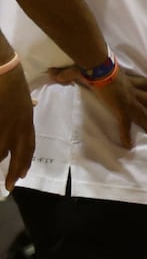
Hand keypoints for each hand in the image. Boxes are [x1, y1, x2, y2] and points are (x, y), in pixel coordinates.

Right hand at [0, 60, 33, 189]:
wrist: (3, 72)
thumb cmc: (12, 82)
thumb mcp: (25, 95)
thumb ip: (27, 106)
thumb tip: (32, 105)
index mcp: (27, 121)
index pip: (29, 145)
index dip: (26, 160)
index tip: (23, 174)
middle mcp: (18, 128)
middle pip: (18, 154)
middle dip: (14, 171)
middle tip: (10, 186)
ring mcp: (4, 128)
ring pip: (1, 152)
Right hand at [48, 67, 146, 149]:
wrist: (98, 67)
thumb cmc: (93, 66)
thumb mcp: (86, 68)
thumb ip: (70, 73)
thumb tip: (52, 72)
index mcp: (126, 79)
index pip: (142, 83)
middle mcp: (130, 89)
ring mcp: (127, 100)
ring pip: (143, 112)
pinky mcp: (121, 109)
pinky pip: (125, 125)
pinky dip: (126, 136)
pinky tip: (129, 146)